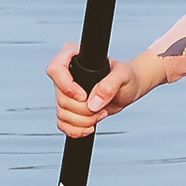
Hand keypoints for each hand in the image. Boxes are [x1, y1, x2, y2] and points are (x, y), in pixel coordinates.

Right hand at [47, 42, 165, 137]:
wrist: (129, 88)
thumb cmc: (126, 76)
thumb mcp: (123, 75)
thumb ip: (110, 84)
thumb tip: (93, 102)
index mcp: (73, 56)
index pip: (55, 69)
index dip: (67, 86)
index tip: (84, 96)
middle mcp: (66, 75)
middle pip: (61, 98)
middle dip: (83, 110)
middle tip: (101, 107)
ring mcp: (65, 93)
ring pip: (62, 114)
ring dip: (83, 121)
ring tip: (100, 113)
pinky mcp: (68, 108)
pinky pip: (63, 124)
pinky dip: (77, 130)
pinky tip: (90, 126)